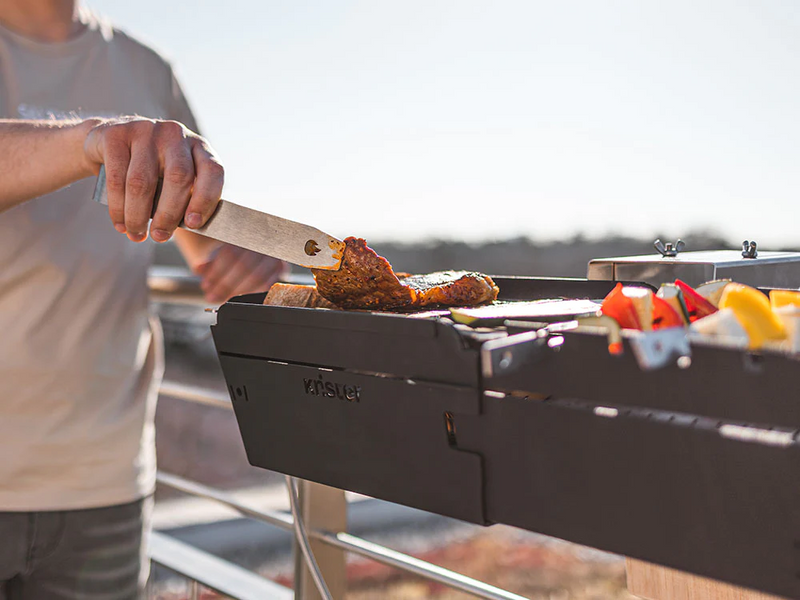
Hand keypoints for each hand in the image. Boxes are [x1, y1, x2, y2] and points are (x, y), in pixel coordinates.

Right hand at [82, 118, 223, 242]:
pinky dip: (118, 207)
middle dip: (169, 214)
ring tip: (136, 235)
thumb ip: (186, 197)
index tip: (193, 224)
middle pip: (178, 178)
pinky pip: (116, 178)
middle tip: (159, 237)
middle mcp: (174, 134)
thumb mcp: (174, 178)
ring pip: (142, 182)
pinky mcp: (115, 135)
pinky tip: (120, 223)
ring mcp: (145, 131)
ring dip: (138, 216)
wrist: (107, 141)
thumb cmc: (152, 171)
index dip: (206, 199)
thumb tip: (192, 228)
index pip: (212, 171)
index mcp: (198, 146)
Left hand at [195, 244, 288, 302]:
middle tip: (211, 295)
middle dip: (224, 284)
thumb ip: (210, 261)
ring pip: (256, 278)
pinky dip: (250, 294)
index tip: (205, 284)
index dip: (216, 272)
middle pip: (243, 267)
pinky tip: (237, 297)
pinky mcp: (281, 270)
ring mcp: (275, 256)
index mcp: (245, 232)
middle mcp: (264, 242)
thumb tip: (199, 269)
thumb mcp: (219, 253)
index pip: (230, 253)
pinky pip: (267, 286)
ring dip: (235, 291)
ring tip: (220, 298)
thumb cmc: (235, 252)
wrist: (254, 250)